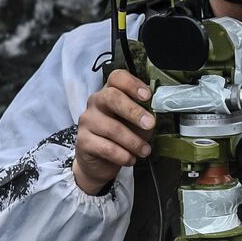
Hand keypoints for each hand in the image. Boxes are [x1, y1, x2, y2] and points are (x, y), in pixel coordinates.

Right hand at [73, 68, 156, 194]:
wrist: (100, 162)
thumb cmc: (123, 137)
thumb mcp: (137, 123)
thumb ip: (145, 114)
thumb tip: (158, 109)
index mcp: (110, 93)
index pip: (116, 78)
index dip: (132, 84)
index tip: (147, 96)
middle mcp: (95, 103)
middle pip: (111, 97)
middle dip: (133, 111)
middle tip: (150, 125)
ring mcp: (87, 121)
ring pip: (111, 128)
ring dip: (133, 141)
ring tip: (145, 151)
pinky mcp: (82, 141)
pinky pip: (105, 147)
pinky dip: (122, 155)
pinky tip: (130, 159)